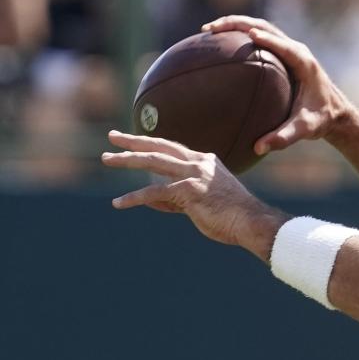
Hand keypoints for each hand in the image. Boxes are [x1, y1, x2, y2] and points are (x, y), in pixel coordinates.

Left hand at [102, 131, 288, 260]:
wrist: (250, 222)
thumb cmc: (230, 216)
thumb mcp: (201, 202)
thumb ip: (176, 198)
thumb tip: (152, 201)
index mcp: (205, 161)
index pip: (171, 148)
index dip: (150, 143)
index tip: (131, 140)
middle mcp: (199, 162)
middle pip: (160, 146)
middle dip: (134, 141)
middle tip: (112, 137)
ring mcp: (195, 174)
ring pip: (154, 161)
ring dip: (128, 159)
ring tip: (106, 158)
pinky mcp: (189, 190)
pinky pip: (155, 192)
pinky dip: (134, 197)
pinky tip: (118, 203)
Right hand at [201, 16, 350, 153]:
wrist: (335, 112)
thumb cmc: (321, 119)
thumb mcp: (305, 129)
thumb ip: (284, 138)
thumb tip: (258, 148)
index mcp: (304, 63)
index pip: (283, 45)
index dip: (266, 38)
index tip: (248, 35)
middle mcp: (297, 50)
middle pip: (265, 28)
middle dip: (238, 24)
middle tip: (210, 29)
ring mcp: (290, 49)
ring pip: (261, 28)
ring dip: (235, 25)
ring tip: (208, 31)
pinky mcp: (284, 53)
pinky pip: (260, 39)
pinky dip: (239, 36)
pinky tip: (219, 44)